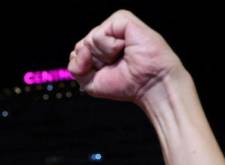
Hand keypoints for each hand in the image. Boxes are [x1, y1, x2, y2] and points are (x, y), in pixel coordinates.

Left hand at [68, 10, 183, 103]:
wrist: (148, 84)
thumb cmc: (126, 84)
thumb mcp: (90, 83)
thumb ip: (75, 68)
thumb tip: (80, 49)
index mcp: (99, 49)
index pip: (77, 52)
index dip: (86, 67)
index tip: (105, 72)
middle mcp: (106, 36)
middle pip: (81, 46)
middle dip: (95, 62)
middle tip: (115, 65)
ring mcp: (114, 27)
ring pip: (89, 39)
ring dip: (104, 55)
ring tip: (121, 56)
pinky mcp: (122, 20)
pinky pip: (100, 33)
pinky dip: (110, 47)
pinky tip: (124, 48)